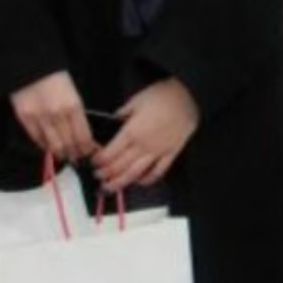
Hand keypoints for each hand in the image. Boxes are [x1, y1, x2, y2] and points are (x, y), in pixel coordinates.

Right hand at [10, 71, 95, 163]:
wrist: (30, 64)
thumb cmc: (53, 75)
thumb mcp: (72, 92)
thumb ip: (76, 112)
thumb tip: (82, 132)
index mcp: (73, 105)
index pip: (84, 136)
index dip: (88, 148)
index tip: (91, 151)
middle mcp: (57, 114)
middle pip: (70, 144)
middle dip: (76, 154)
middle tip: (79, 158)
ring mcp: (40, 118)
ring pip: (54, 146)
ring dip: (61, 154)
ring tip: (66, 156)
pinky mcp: (25, 118)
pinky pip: (37, 139)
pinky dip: (45, 147)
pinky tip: (50, 148)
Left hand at [93, 78, 199, 192]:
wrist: (189, 96)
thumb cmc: (164, 95)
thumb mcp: (136, 100)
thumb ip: (121, 113)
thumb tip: (112, 121)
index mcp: (132, 131)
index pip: (109, 153)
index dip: (98, 161)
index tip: (93, 162)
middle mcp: (144, 145)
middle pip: (119, 167)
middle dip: (105, 174)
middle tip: (97, 176)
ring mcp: (158, 151)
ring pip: (135, 174)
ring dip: (120, 183)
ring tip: (110, 187)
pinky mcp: (171, 153)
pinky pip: (158, 172)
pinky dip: (147, 180)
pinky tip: (139, 182)